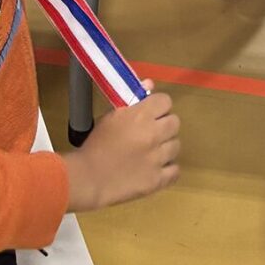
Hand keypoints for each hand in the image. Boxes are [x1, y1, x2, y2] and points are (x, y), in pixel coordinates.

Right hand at [65, 85, 179, 211]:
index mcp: (141, 115)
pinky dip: (168, 168)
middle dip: (164, 124)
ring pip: (176, 145)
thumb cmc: (97, 144)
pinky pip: (175, 170)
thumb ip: (133, 98)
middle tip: (152, 131)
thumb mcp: (112, 115)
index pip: (166, 101)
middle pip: (175, 122)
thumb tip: (150, 84)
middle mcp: (153, 134)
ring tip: (152, 151)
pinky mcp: (157, 180)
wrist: (88, 177)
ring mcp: (157, 158)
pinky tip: (157, 167)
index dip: (159, 106)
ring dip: (166, 146)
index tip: (151, 112)